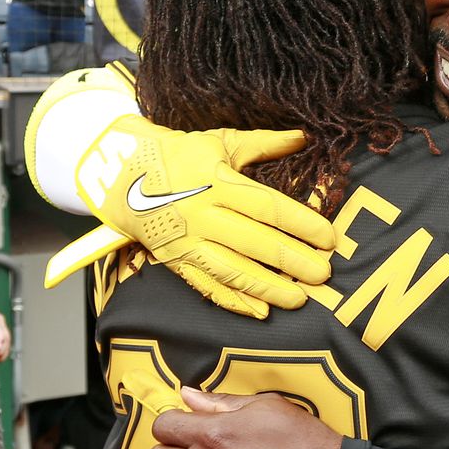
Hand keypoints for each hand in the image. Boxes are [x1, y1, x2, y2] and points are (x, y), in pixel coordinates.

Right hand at [70, 116, 335, 318]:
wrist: (118, 173)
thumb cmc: (179, 155)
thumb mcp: (220, 142)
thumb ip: (264, 143)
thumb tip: (304, 137)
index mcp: (217, 182)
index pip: (268, 207)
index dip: (302, 223)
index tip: (330, 238)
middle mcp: (202, 214)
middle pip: (255, 242)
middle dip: (292, 261)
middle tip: (324, 275)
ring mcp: (187, 241)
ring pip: (232, 270)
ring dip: (267, 288)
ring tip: (299, 300)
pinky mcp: (173, 260)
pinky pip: (205, 285)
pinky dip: (232, 300)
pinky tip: (259, 312)